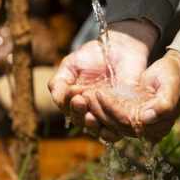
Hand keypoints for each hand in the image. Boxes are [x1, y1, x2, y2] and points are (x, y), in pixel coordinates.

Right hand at [48, 19, 158, 140]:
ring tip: (91, 115)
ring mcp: (105, 113)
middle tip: (80, 101)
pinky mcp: (124, 115)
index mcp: (75, 99)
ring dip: (91, 124)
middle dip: (77, 112)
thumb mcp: (72, 64)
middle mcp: (89, 109)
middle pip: (78, 120)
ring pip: (94, 128)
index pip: (66, 108)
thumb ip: (60, 80)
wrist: (121, 48)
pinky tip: (109, 126)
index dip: (67, 102)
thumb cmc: (94, 55)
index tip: (74, 90)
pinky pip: (117, 130)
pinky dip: (111, 132)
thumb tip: (56, 97)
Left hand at [83, 49, 179, 143]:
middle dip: (99, 110)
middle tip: (85, 94)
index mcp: (158, 126)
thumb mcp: (172, 86)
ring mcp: (135, 121)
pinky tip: (87, 96)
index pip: (130, 123)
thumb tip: (145, 119)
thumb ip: (163, 104)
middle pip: (116, 124)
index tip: (101, 95)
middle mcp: (145, 128)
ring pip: (110, 120)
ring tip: (82, 95)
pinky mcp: (128, 112)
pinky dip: (98, 106)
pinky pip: (110, 114)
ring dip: (95, 109)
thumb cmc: (174, 77)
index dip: (113, 110)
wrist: (173, 71)